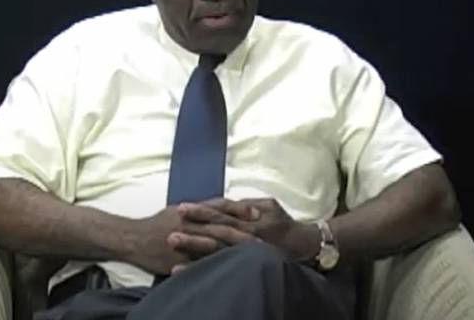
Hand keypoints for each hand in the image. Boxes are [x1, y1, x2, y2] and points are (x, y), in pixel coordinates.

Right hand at [128, 205, 256, 274]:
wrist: (135, 238)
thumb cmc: (158, 223)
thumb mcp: (179, 210)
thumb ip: (200, 209)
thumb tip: (220, 208)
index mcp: (192, 209)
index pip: (221, 206)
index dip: (240, 209)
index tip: (257, 212)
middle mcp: (191, 223)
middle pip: (222, 226)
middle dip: (243, 231)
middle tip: (263, 237)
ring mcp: (186, 241)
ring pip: (215, 244)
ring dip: (234, 249)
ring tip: (252, 256)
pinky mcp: (180, 258)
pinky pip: (201, 263)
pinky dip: (216, 265)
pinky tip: (230, 269)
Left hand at [179, 198, 320, 261]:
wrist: (302, 245)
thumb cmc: (282, 222)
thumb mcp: (269, 205)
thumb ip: (248, 204)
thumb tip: (229, 203)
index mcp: (250, 218)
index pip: (222, 212)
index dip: (202, 210)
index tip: (182, 207)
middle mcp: (247, 235)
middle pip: (216, 232)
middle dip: (193, 232)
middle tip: (170, 232)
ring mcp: (245, 252)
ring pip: (216, 251)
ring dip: (194, 251)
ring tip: (173, 251)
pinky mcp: (244, 264)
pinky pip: (220, 266)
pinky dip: (201, 269)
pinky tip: (183, 270)